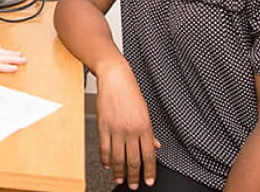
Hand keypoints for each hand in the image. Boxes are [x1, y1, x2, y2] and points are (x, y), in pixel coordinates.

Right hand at [96, 64, 159, 189]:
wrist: (115, 78)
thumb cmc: (130, 92)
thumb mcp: (145, 112)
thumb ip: (149, 132)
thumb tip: (155, 146)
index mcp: (145, 127)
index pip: (149, 156)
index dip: (149, 171)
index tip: (148, 181)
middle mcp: (131, 130)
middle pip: (133, 160)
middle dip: (134, 176)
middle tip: (133, 185)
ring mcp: (116, 129)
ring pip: (118, 157)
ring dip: (119, 171)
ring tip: (119, 179)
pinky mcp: (103, 126)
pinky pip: (104, 147)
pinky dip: (105, 159)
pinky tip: (107, 165)